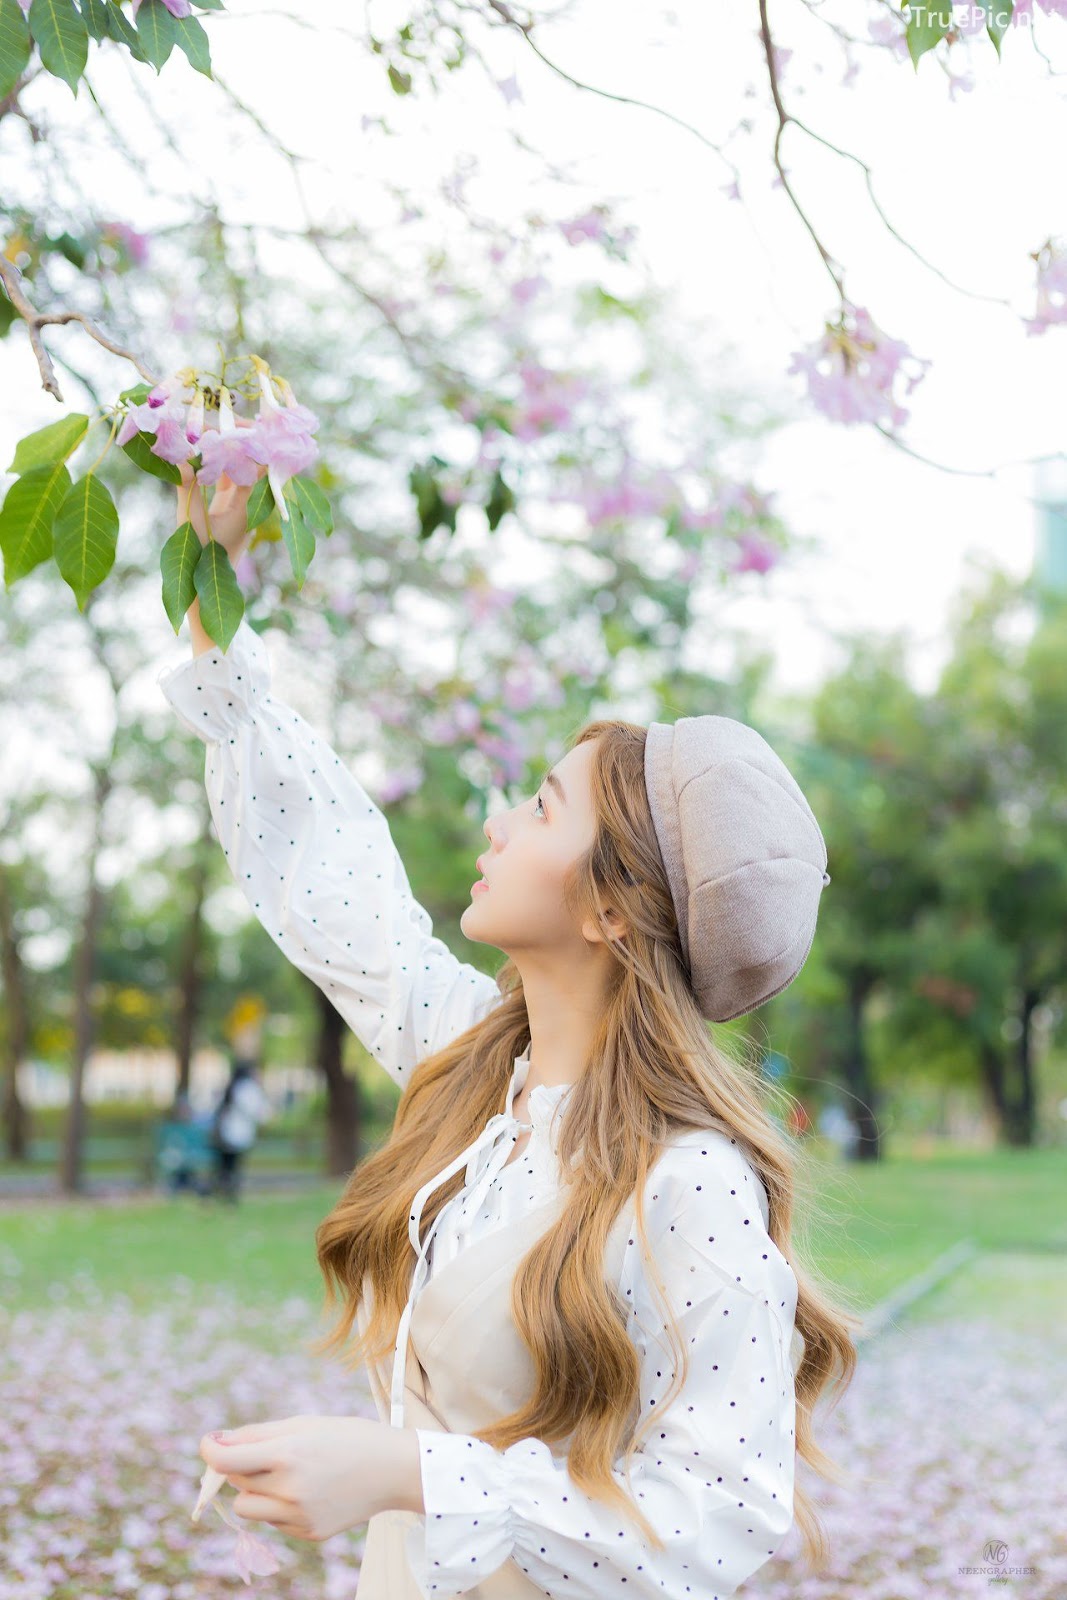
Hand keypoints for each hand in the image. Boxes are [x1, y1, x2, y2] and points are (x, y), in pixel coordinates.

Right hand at [176, 416, 266, 565]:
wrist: (206, 584)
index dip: (246, 441)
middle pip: (252, 461)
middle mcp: (251, 502)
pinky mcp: (231, 502)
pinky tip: (201, 444)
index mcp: (248, 507)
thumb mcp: (188, 519)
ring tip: (204, 427)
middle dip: (237, 438)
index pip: (257, 465)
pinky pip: (228, 474)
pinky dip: (217, 460)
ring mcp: (243, 501)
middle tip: (218, 417)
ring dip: (225, 447)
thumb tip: (179, 456)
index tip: (228, 423)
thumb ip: (186, 486)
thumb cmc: (198, 557)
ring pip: (239, 466)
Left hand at [198, 1414, 407, 1542]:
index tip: (209, 1443)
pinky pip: (274, 1522)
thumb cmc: (346, 1437)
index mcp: (287, 1455)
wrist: (392, 1470)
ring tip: (284, 1476)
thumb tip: (216, 1443)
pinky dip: (279, 1507)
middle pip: (236, 1483)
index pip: (226, 1461)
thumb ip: (258, 1435)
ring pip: (248, 1508)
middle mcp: (289, 1490)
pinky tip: (308, 1492)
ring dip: (254, 1492)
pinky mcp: (308, 1534)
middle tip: (262, 1453)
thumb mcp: (304, 1424)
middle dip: (239, 1466)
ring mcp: (298, 1517)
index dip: (210, 1450)